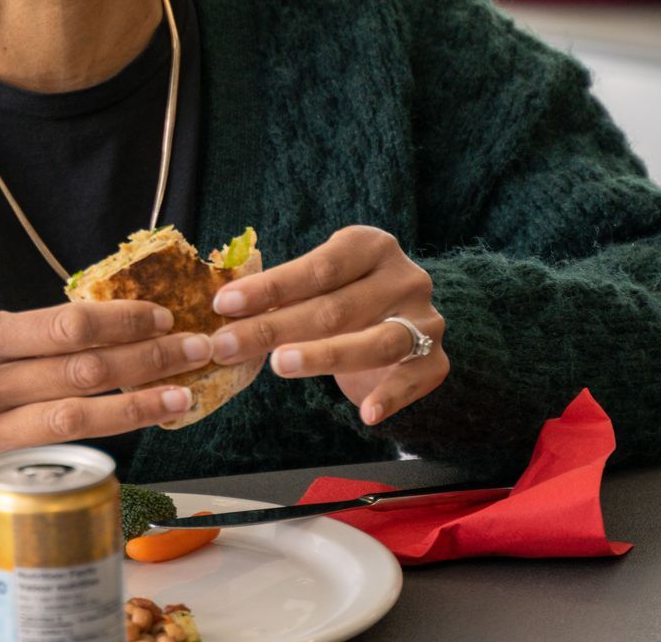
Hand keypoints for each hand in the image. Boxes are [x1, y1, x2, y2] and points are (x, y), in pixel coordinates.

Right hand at [0, 302, 214, 489]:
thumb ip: (31, 335)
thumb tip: (110, 326)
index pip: (66, 327)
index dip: (122, 321)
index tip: (163, 315)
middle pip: (82, 373)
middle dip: (148, 359)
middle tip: (195, 349)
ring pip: (78, 419)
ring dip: (139, 406)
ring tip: (183, 392)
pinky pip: (56, 454)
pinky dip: (103, 437)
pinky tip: (137, 423)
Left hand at [206, 226, 445, 426]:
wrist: (406, 321)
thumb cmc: (347, 298)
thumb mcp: (320, 286)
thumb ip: (284, 295)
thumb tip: (224, 312)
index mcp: (372, 246)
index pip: (318, 267)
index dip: (270, 286)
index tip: (224, 304)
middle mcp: (405, 278)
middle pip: (335, 307)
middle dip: (274, 328)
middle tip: (226, 346)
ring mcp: (425, 319)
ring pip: (374, 343)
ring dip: (324, 356)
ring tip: (280, 365)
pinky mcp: (435, 360)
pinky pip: (412, 380)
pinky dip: (390, 397)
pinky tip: (367, 414)